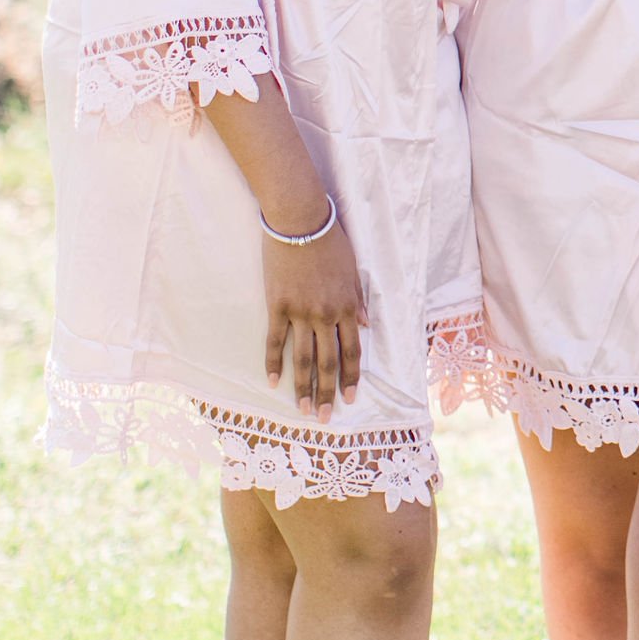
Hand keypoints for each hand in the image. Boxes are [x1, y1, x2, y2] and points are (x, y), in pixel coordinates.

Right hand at [262, 209, 365, 416]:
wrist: (300, 221)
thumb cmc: (330, 241)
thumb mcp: (353, 270)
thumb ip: (358, 300)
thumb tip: (366, 324)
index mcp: (348, 306)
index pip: (352, 351)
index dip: (350, 377)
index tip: (349, 398)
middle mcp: (326, 315)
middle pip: (328, 362)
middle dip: (327, 392)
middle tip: (325, 417)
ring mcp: (300, 313)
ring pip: (303, 358)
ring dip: (303, 387)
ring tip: (302, 409)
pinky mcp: (277, 307)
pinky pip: (275, 341)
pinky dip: (273, 363)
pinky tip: (272, 382)